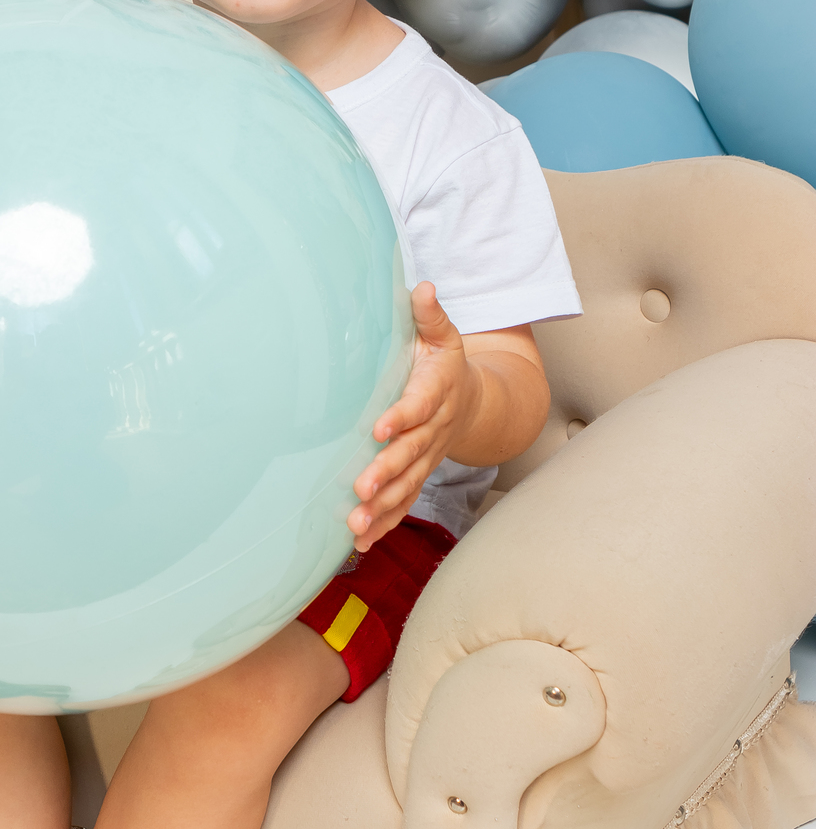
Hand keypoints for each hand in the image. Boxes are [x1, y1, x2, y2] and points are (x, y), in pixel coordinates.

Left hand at [347, 282, 478, 552]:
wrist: (472, 401)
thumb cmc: (444, 363)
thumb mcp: (442, 335)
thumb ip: (429, 315)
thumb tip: (422, 287)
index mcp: (436, 392)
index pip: (418, 406)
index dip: (401, 417)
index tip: (379, 428)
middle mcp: (433, 430)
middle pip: (410, 455)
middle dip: (386, 473)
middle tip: (361, 489)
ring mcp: (426, 458)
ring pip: (406, 487)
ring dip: (382, 508)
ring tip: (356, 524)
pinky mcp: (417, 476)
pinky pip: (403, 503)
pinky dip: (384, 524)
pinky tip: (359, 541)